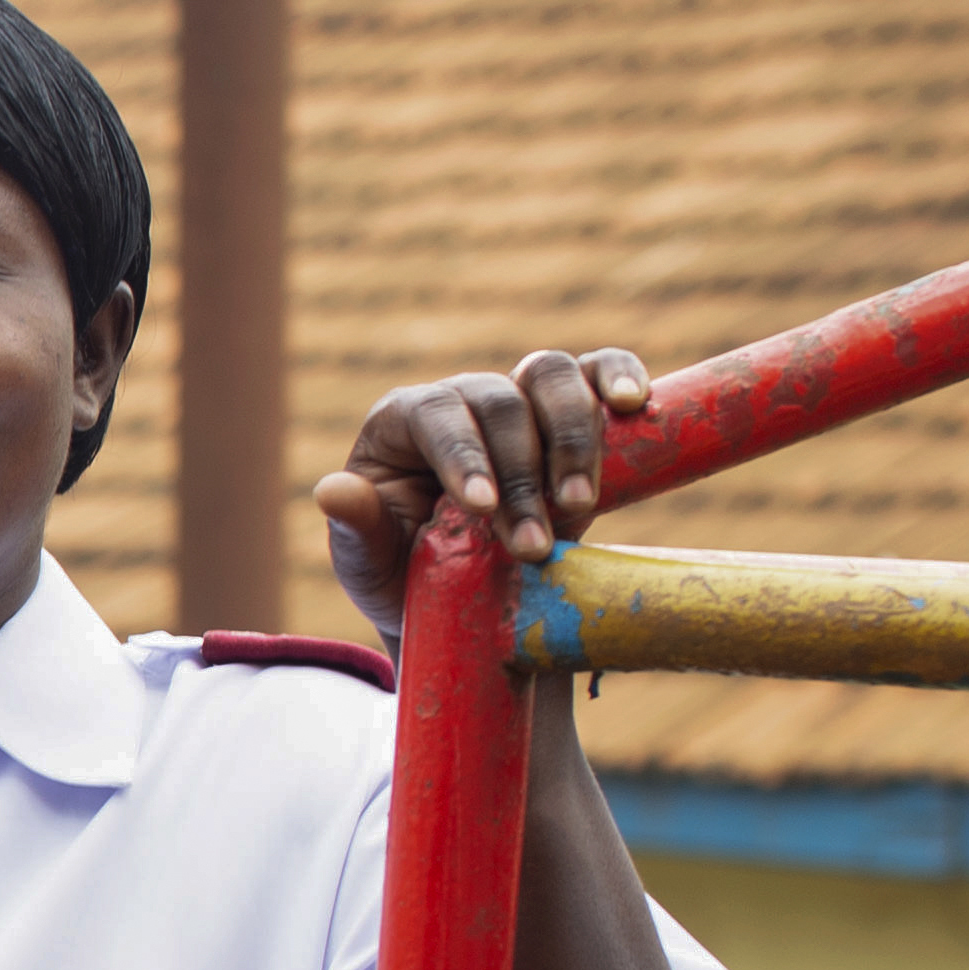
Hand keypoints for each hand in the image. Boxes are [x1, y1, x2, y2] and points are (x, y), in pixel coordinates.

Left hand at [316, 348, 653, 633]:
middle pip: (499, 400)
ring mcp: (518, 398)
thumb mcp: (369, 563)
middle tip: (532, 545)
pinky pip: (596, 370)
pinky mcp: (568, 412)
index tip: (482, 508)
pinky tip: (636, 406)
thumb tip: (332, 492)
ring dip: (573, 440)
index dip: (462, 455)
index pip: (435, 415)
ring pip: (551, 375)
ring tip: (578, 506)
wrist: (462, 600)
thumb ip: (356, 528)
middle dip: (521, 474)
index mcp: (402, 422)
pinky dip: (618, 376)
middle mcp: (460, 398)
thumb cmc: (403, 575)